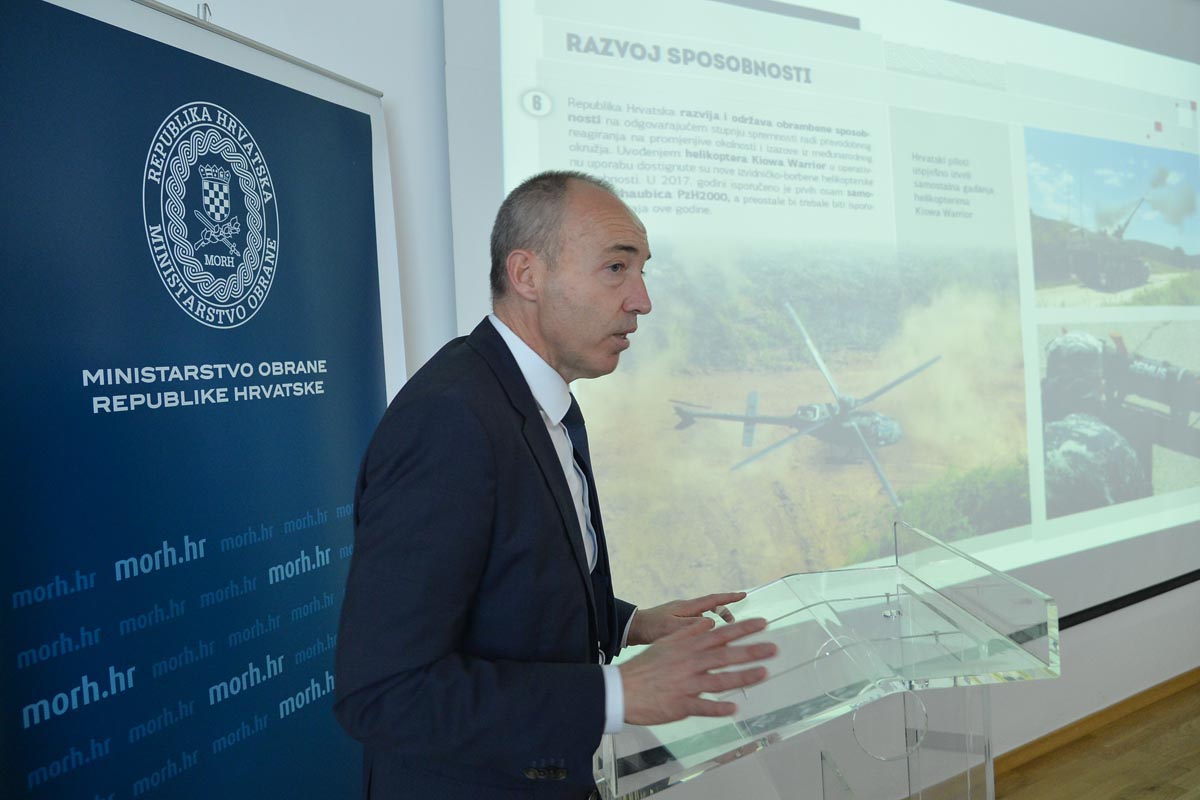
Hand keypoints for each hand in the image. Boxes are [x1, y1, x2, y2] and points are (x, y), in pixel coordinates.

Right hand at [619, 616, 776, 726]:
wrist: (623, 689)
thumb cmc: (646, 666)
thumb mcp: (667, 642)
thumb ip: (689, 632)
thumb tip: (709, 622)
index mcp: (687, 647)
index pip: (720, 634)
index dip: (743, 629)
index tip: (763, 623)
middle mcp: (690, 663)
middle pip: (725, 656)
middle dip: (751, 651)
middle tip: (774, 648)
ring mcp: (686, 684)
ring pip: (720, 680)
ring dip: (743, 677)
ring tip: (764, 673)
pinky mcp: (681, 704)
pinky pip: (703, 707)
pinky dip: (719, 708)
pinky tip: (734, 709)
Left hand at [627, 591, 745, 645]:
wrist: (633, 629)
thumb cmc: (650, 627)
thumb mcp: (672, 627)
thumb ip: (692, 626)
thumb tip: (712, 623)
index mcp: (687, 607)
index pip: (712, 600)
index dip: (729, 597)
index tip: (743, 594)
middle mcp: (686, 609)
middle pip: (711, 608)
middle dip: (724, 613)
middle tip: (734, 623)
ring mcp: (681, 616)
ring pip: (704, 620)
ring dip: (713, 627)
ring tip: (719, 640)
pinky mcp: (677, 625)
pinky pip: (696, 627)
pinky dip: (703, 633)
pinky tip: (703, 646)